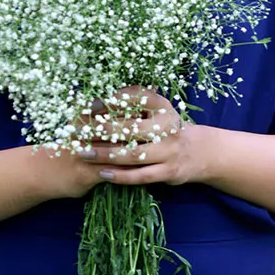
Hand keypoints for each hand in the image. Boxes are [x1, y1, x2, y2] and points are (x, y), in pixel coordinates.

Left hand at [71, 85, 210, 187]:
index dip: (111, 101)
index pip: (136, 98)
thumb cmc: (165, 127)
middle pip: (130, 127)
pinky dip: (120, 176)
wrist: (197, 152)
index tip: (89, 104)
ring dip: (105, 154)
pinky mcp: (169, 171)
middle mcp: (168, 126)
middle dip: (101, 130)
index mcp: (163, 106)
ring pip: (133, 154)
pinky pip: (140, 175)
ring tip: (83, 153)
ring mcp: (170, 150)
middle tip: (77, 131)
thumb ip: (132, 101)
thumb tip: (95, 99)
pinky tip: (102, 173)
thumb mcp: (155, 109)